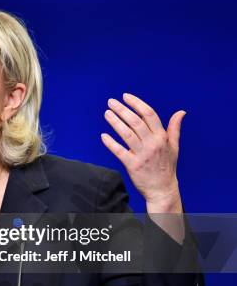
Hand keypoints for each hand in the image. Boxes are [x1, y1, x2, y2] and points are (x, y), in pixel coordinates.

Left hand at [100, 93, 184, 211]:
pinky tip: (103, 135)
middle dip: (122, 109)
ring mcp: (142, 154)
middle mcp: (152, 144)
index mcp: (162, 137)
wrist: (162, 189)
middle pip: (136, 121)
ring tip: (107, 113)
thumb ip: (174, 128)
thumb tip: (181, 112)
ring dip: (115, 122)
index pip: (149, 114)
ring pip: (126, 134)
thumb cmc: (167, 166)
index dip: (136, 103)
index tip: (125, 96)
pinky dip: (110, 143)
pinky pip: (119, 151)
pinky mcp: (132, 165)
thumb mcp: (174, 146)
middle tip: (111, 102)